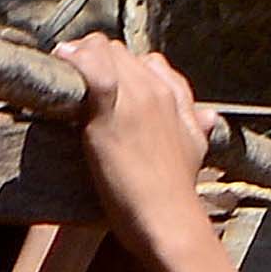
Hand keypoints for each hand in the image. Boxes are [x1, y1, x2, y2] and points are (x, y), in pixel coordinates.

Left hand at [58, 36, 217, 232]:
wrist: (170, 220)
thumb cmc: (176, 195)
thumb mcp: (196, 153)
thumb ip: (196, 128)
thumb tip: (209, 116)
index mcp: (175, 98)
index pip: (149, 62)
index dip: (124, 66)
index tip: (104, 78)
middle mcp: (156, 90)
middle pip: (119, 52)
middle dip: (95, 57)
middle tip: (73, 72)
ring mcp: (135, 98)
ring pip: (103, 51)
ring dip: (80, 55)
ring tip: (62, 65)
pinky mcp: (110, 112)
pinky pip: (92, 69)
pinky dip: (75, 60)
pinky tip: (61, 63)